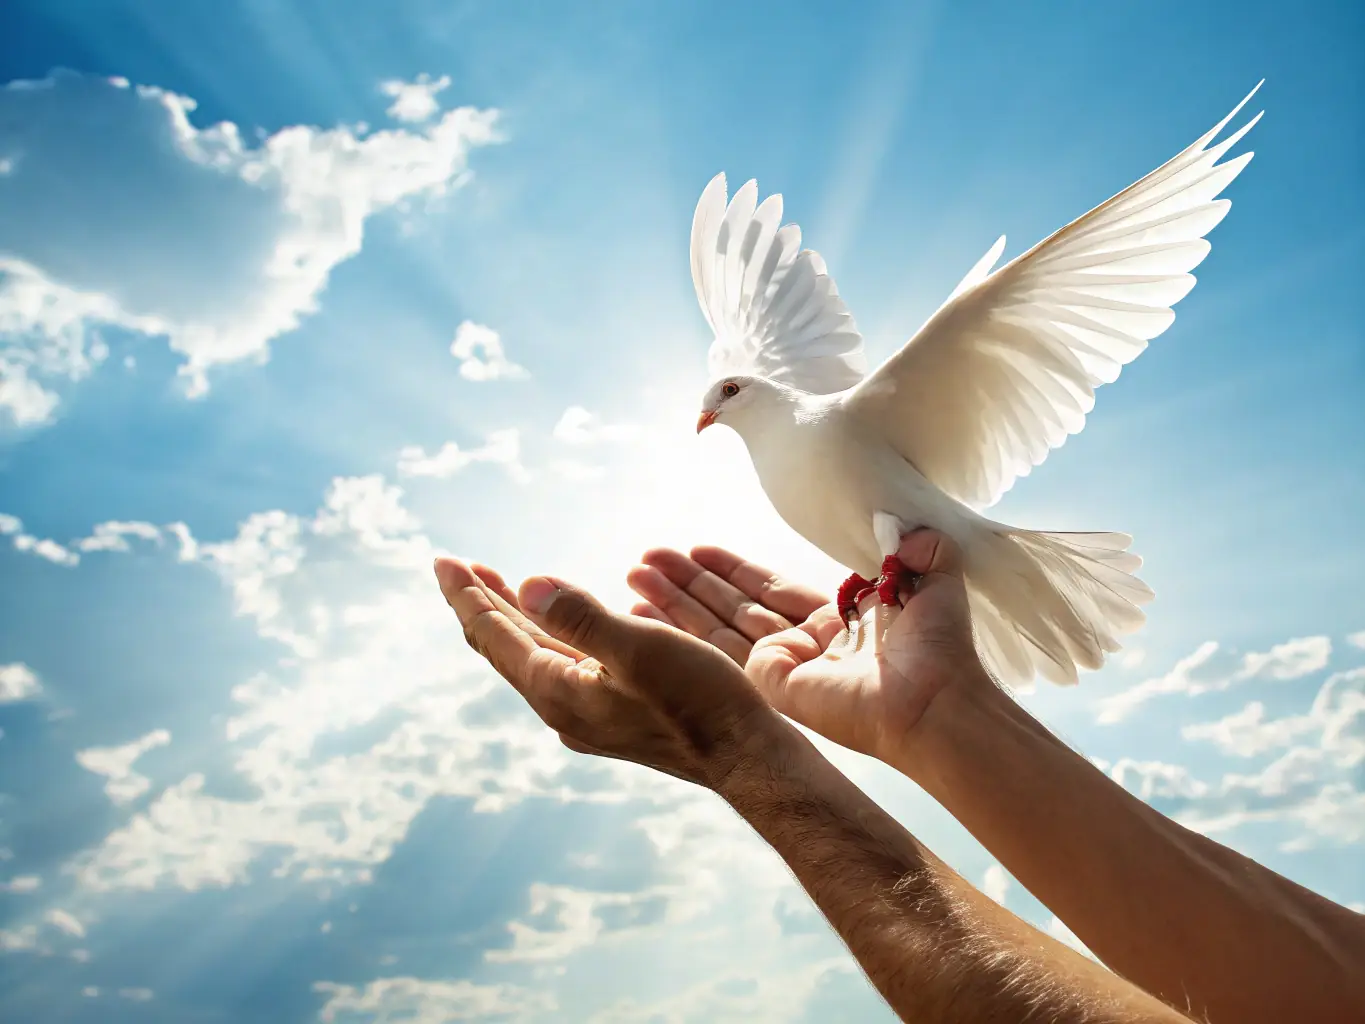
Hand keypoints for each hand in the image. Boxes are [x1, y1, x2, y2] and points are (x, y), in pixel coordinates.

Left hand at [433, 557, 789, 790]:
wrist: (745, 757)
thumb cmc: (700, 701)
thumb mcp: (640, 648)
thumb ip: (581, 617)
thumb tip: (526, 586)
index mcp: (557, 690)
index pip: (496, 634)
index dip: (469, 595)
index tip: (444, 560)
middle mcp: (562, 708)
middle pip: (508, 647)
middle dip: (483, 604)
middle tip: (459, 568)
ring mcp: (586, 717)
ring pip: (535, 659)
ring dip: (514, 620)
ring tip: (497, 589)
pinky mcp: (611, 718)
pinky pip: (562, 669)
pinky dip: (548, 637)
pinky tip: (559, 631)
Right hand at [627, 529, 991, 762]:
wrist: (935, 697)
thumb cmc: (940, 645)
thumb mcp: (935, 575)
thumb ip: (914, 545)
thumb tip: (900, 526)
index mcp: (839, 618)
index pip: (772, 590)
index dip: (733, 570)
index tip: (698, 549)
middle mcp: (805, 643)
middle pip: (733, 605)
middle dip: (689, 582)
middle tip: (647, 559)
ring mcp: (784, 667)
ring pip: (717, 625)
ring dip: (675, 599)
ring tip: (635, 573)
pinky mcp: (770, 684)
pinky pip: (718, 649)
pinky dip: (680, 629)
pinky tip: (647, 613)